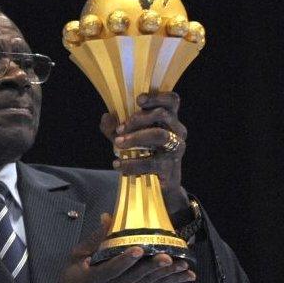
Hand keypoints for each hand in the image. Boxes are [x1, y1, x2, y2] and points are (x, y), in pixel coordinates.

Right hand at [46, 214, 195, 282]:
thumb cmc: (71, 282)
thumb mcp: (74, 259)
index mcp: (95, 277)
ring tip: (184, 266)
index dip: (125, 260)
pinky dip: (170, 281)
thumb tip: (108, 217)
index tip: (138, 249)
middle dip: (153, 267)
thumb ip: (93, 240)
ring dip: (167, 275)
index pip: (112, 268)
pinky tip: (186, 277)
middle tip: (169, 258)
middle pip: (135, 277)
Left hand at [100, 92, 189, 212]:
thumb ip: (114, 128)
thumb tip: (106, 117)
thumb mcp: (127, 138)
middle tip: (119, 129)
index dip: (157, 96)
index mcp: (169, 119)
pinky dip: (132, 163)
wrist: (158, 185)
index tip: (138, 100)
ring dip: (136, 138)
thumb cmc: (145, 154)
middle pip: (162, 114)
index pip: (172, 100)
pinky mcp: (171, 167)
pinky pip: (152, 162)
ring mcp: (176, 149)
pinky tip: (118, 165)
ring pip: (160, 135)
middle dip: (137, 119)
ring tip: (117, 144)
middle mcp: (177, 131)